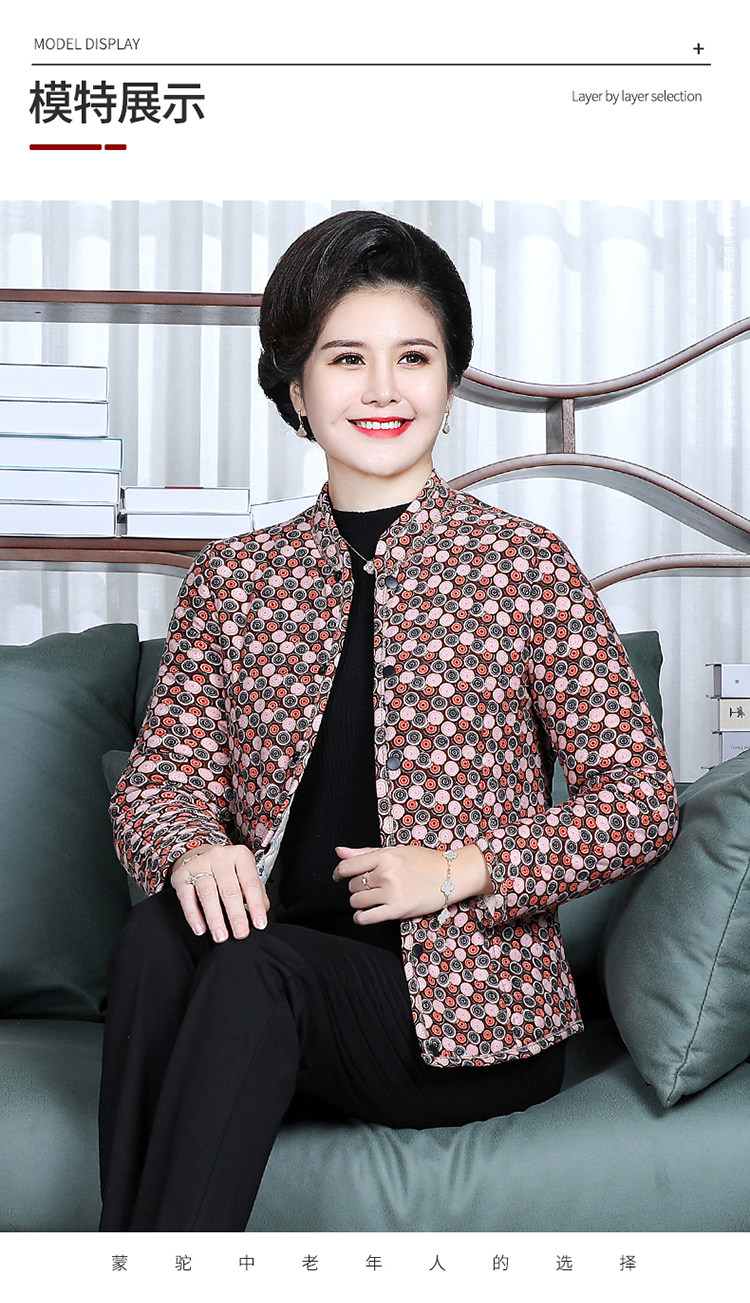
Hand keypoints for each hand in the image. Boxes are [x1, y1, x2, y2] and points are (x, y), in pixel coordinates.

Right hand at [169, 844, 269, 941]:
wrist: (199, 855)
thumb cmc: (227, 869)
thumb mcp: (244, 873)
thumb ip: (256, 892)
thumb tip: (261, 913)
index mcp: (240, 855)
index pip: (250, 883)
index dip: (256, 905)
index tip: (259, 924)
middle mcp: (219, 857)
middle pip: (229, 889)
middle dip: (236, 915)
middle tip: (241, 933)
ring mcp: (199, 864)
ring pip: (207, 893)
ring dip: (215, 918)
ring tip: (221, 936)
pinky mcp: (181, 875)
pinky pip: (186, 898)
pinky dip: (193, 915)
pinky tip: (200, 929)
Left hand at [333, 844, 449, 924]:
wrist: (451, 876)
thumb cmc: (424, 861)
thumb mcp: (395, 851)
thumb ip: (365, 852)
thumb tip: (339, 851)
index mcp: (384, 855)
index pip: (348, 866)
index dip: (339, 873)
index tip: (338, 876)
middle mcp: (386, 873)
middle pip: (354, 885)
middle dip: (357, 886)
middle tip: (370, 886)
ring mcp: (392, 893)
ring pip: (357, 901)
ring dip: (359, 902)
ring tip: (370, 899)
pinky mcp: (397, 910)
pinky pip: (367, 917)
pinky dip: (361, 918)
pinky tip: (363, 915)